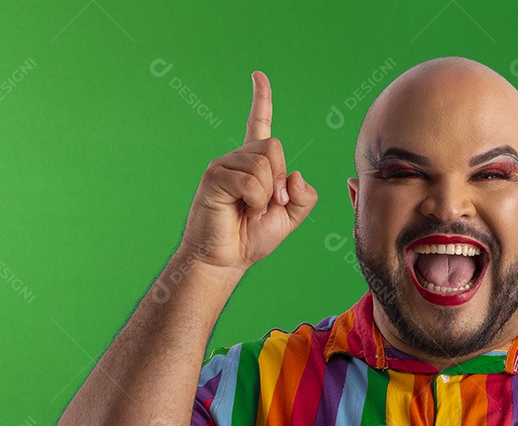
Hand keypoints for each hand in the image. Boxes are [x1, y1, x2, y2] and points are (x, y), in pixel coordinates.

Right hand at [179, 70, 317, 273]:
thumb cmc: (253, 237)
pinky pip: (249, 181)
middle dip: (281, 179)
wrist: (227, 258)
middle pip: (274, 147)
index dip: (261, 99)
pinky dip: (255, 200)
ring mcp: (224, 165)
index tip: (258, 76)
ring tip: (253, 209)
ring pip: (264, 165)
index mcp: (255, 164)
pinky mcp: (215, 176)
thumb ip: (303, 196)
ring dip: (267, 194)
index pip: (260, 124)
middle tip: (272, 203)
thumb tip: (296, 174)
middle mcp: (238, 158)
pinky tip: (243, 210)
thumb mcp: (290, 217)